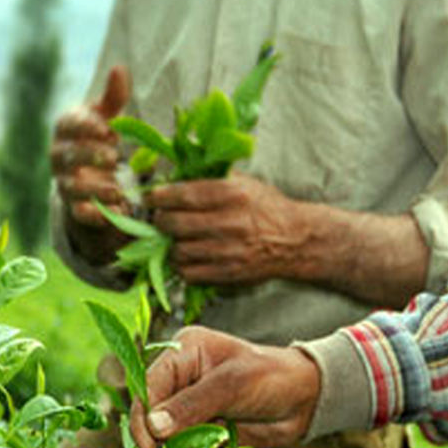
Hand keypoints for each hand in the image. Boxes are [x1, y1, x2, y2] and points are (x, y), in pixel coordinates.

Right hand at [52, 65, 132, 264]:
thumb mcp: (107, 114)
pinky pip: (80, 213)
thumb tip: (119, 68)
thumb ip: (114, 95)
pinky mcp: (74, 206)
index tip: (107, 129)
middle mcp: (59, 156)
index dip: (86, 127)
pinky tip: (115, 213)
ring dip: (94, 189)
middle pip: (68, 156)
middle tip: (114, 157)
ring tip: (118, 190)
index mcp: (66, 128)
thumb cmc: (99, 133)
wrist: (90, 170)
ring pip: (72, 187)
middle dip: (90, 156)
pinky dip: (95, 215)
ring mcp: (64, 182)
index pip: (69, 125)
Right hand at [129, 326, 319, 447]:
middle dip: (165, 446)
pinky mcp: (201, 429)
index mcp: (182, 353)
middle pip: (152, 417)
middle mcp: (180, 378)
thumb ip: (192, 405)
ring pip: (167, 440)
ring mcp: (190, 405)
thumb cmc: (274, 377)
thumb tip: (154, 426)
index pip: (148, 386)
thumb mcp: (233, 385)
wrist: (307, 400)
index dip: (144, 419)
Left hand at [146, 174, 321, 284]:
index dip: (160, 197)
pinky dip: (182, 265)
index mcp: (232, 194)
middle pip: (174, 224)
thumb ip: (211, 177)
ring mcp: (228, 251)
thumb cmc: (266, 207)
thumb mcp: (244, 183)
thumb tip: (173, 174)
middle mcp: (229, 222)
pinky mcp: (228, 273)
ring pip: (178, 251)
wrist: (296, 240)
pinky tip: (187, 257)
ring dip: (171, 245)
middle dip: (161, 221)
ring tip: (176, 239)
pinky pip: (189, 273)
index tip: (151, 198)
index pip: (183, 195)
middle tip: (161, 219)